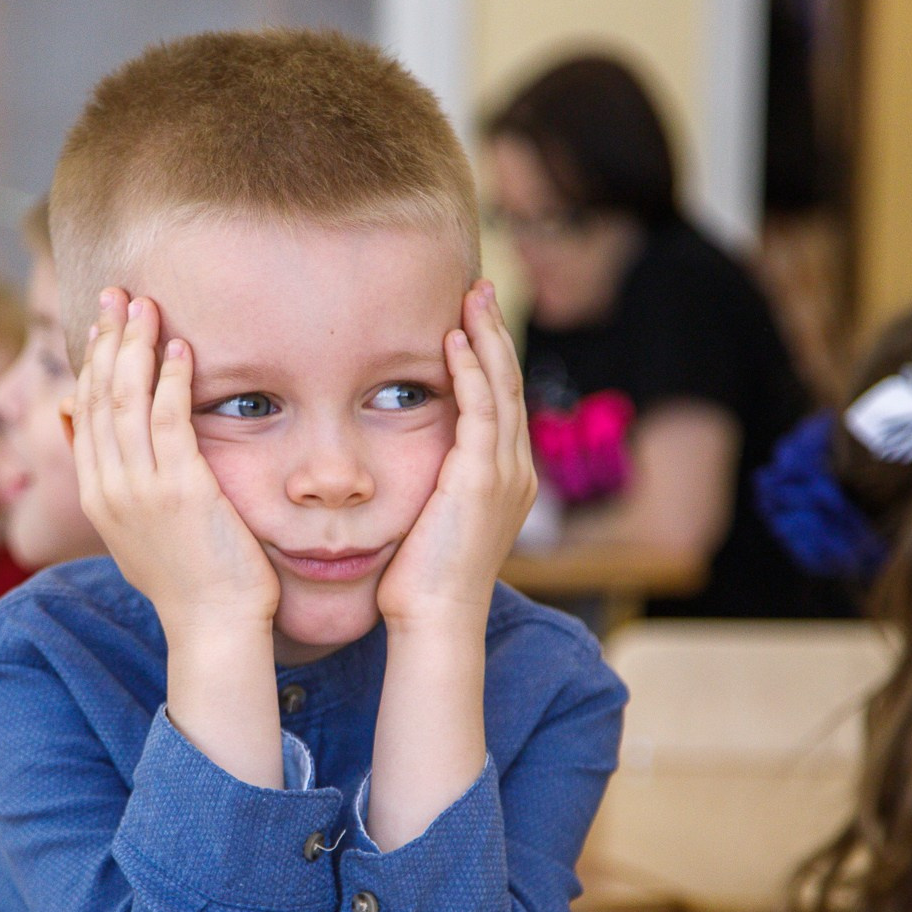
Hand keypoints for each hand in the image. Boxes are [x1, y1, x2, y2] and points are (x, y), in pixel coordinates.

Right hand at [72, 289, 278, 638]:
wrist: (213, 626)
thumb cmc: (186, 579)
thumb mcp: (129, 528)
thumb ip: (106, 475)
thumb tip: (73, 419)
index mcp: (98, 495)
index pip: (86, 411)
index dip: (93, 361)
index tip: (102, 321)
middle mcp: (111, 488)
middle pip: (101, 397)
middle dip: (107, 340)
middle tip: (117, 294)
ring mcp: (142, 490)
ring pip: (128, 402)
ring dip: (136, 348)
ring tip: (145, 306)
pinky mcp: (181, 491)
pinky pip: (170, 421)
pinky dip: (171, 380)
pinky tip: (179, 349)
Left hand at [376, 281, 536, 631]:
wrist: (434, 622)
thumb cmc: (419, 585)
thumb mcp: (427, 524)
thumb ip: (426, 489)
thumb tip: (396, 470)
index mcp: (504, 480)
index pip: (499, 403)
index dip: (488, 357)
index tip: (471, 320)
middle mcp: (514, 471)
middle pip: (509, 384)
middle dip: (494, 333)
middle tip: (480, 289)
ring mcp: (504, 474)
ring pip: (501, 387)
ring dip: (486, 337)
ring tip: (472, 296)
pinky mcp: (483, 478)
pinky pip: (480, 410)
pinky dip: (470, 372)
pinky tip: (454, 341)